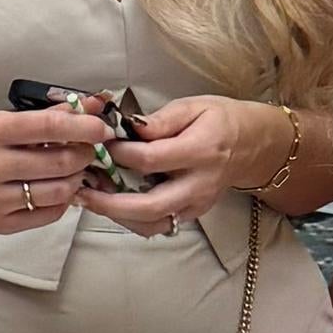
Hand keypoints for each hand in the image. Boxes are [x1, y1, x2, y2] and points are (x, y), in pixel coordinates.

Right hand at [0, 103, 129, 234]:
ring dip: (76, 179)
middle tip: (89, 150)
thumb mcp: (3, 121)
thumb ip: (49, 115)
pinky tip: (58, 189)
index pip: (49, 126)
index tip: (101, 128)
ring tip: (74, 170)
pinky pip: (48, 214)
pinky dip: (63, 201)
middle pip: (59, 162)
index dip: (84, 127)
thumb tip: (95, 104)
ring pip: (58, 191)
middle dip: (84, 154)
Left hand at [99, 95, 293, 232]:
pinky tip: (111, 205)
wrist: (251, 145)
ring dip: (116, 216)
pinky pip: (157, 226)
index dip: (120, 154)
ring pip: (151, 224)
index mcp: (201, 150)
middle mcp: (198, 184)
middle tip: (82, 191)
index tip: (100, 144)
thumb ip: (161, 120)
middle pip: (150, 205)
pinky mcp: (191, 215)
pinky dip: (130, 220)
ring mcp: (195, 204)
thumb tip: (129, 128)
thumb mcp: (193, 106)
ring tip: (89, 198)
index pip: (151, 159)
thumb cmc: (219, 120)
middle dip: (110, 202)